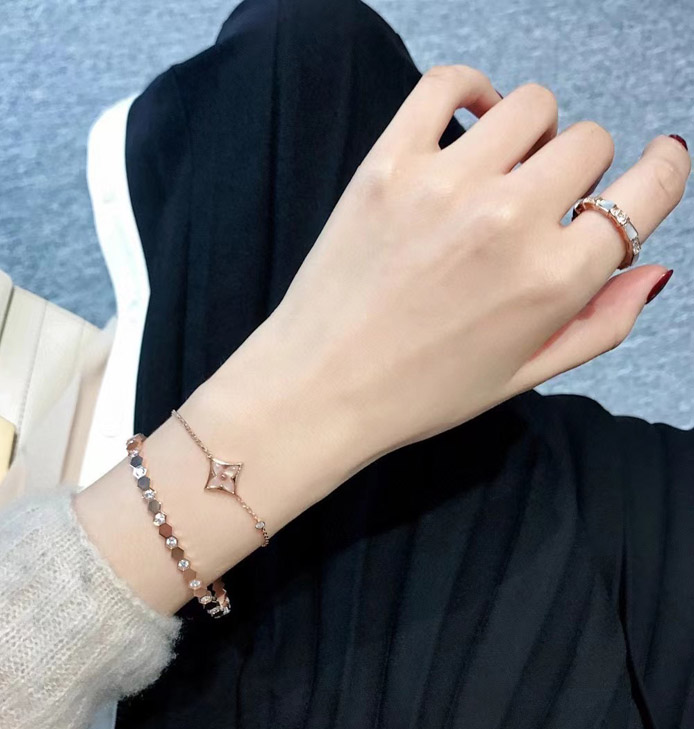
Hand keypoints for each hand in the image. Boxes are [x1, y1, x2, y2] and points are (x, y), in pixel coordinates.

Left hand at [78, 68, 690, 609]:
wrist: (320, 388)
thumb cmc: (419, 392)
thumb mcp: (524, 375)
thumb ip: (600, 322)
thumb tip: (653, 268)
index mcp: (555, 280)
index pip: (647, 193)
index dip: (662, 171)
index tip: (657, 162)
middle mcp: (510, 221)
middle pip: (588, 143)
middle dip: (580, 171)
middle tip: (543, 201)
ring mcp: (446, 185)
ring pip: (531, 106)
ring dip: (531, 134)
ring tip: (501, 170)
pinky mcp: (389, 164)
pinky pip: (447, 84)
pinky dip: (469, 92)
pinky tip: (467, 124)